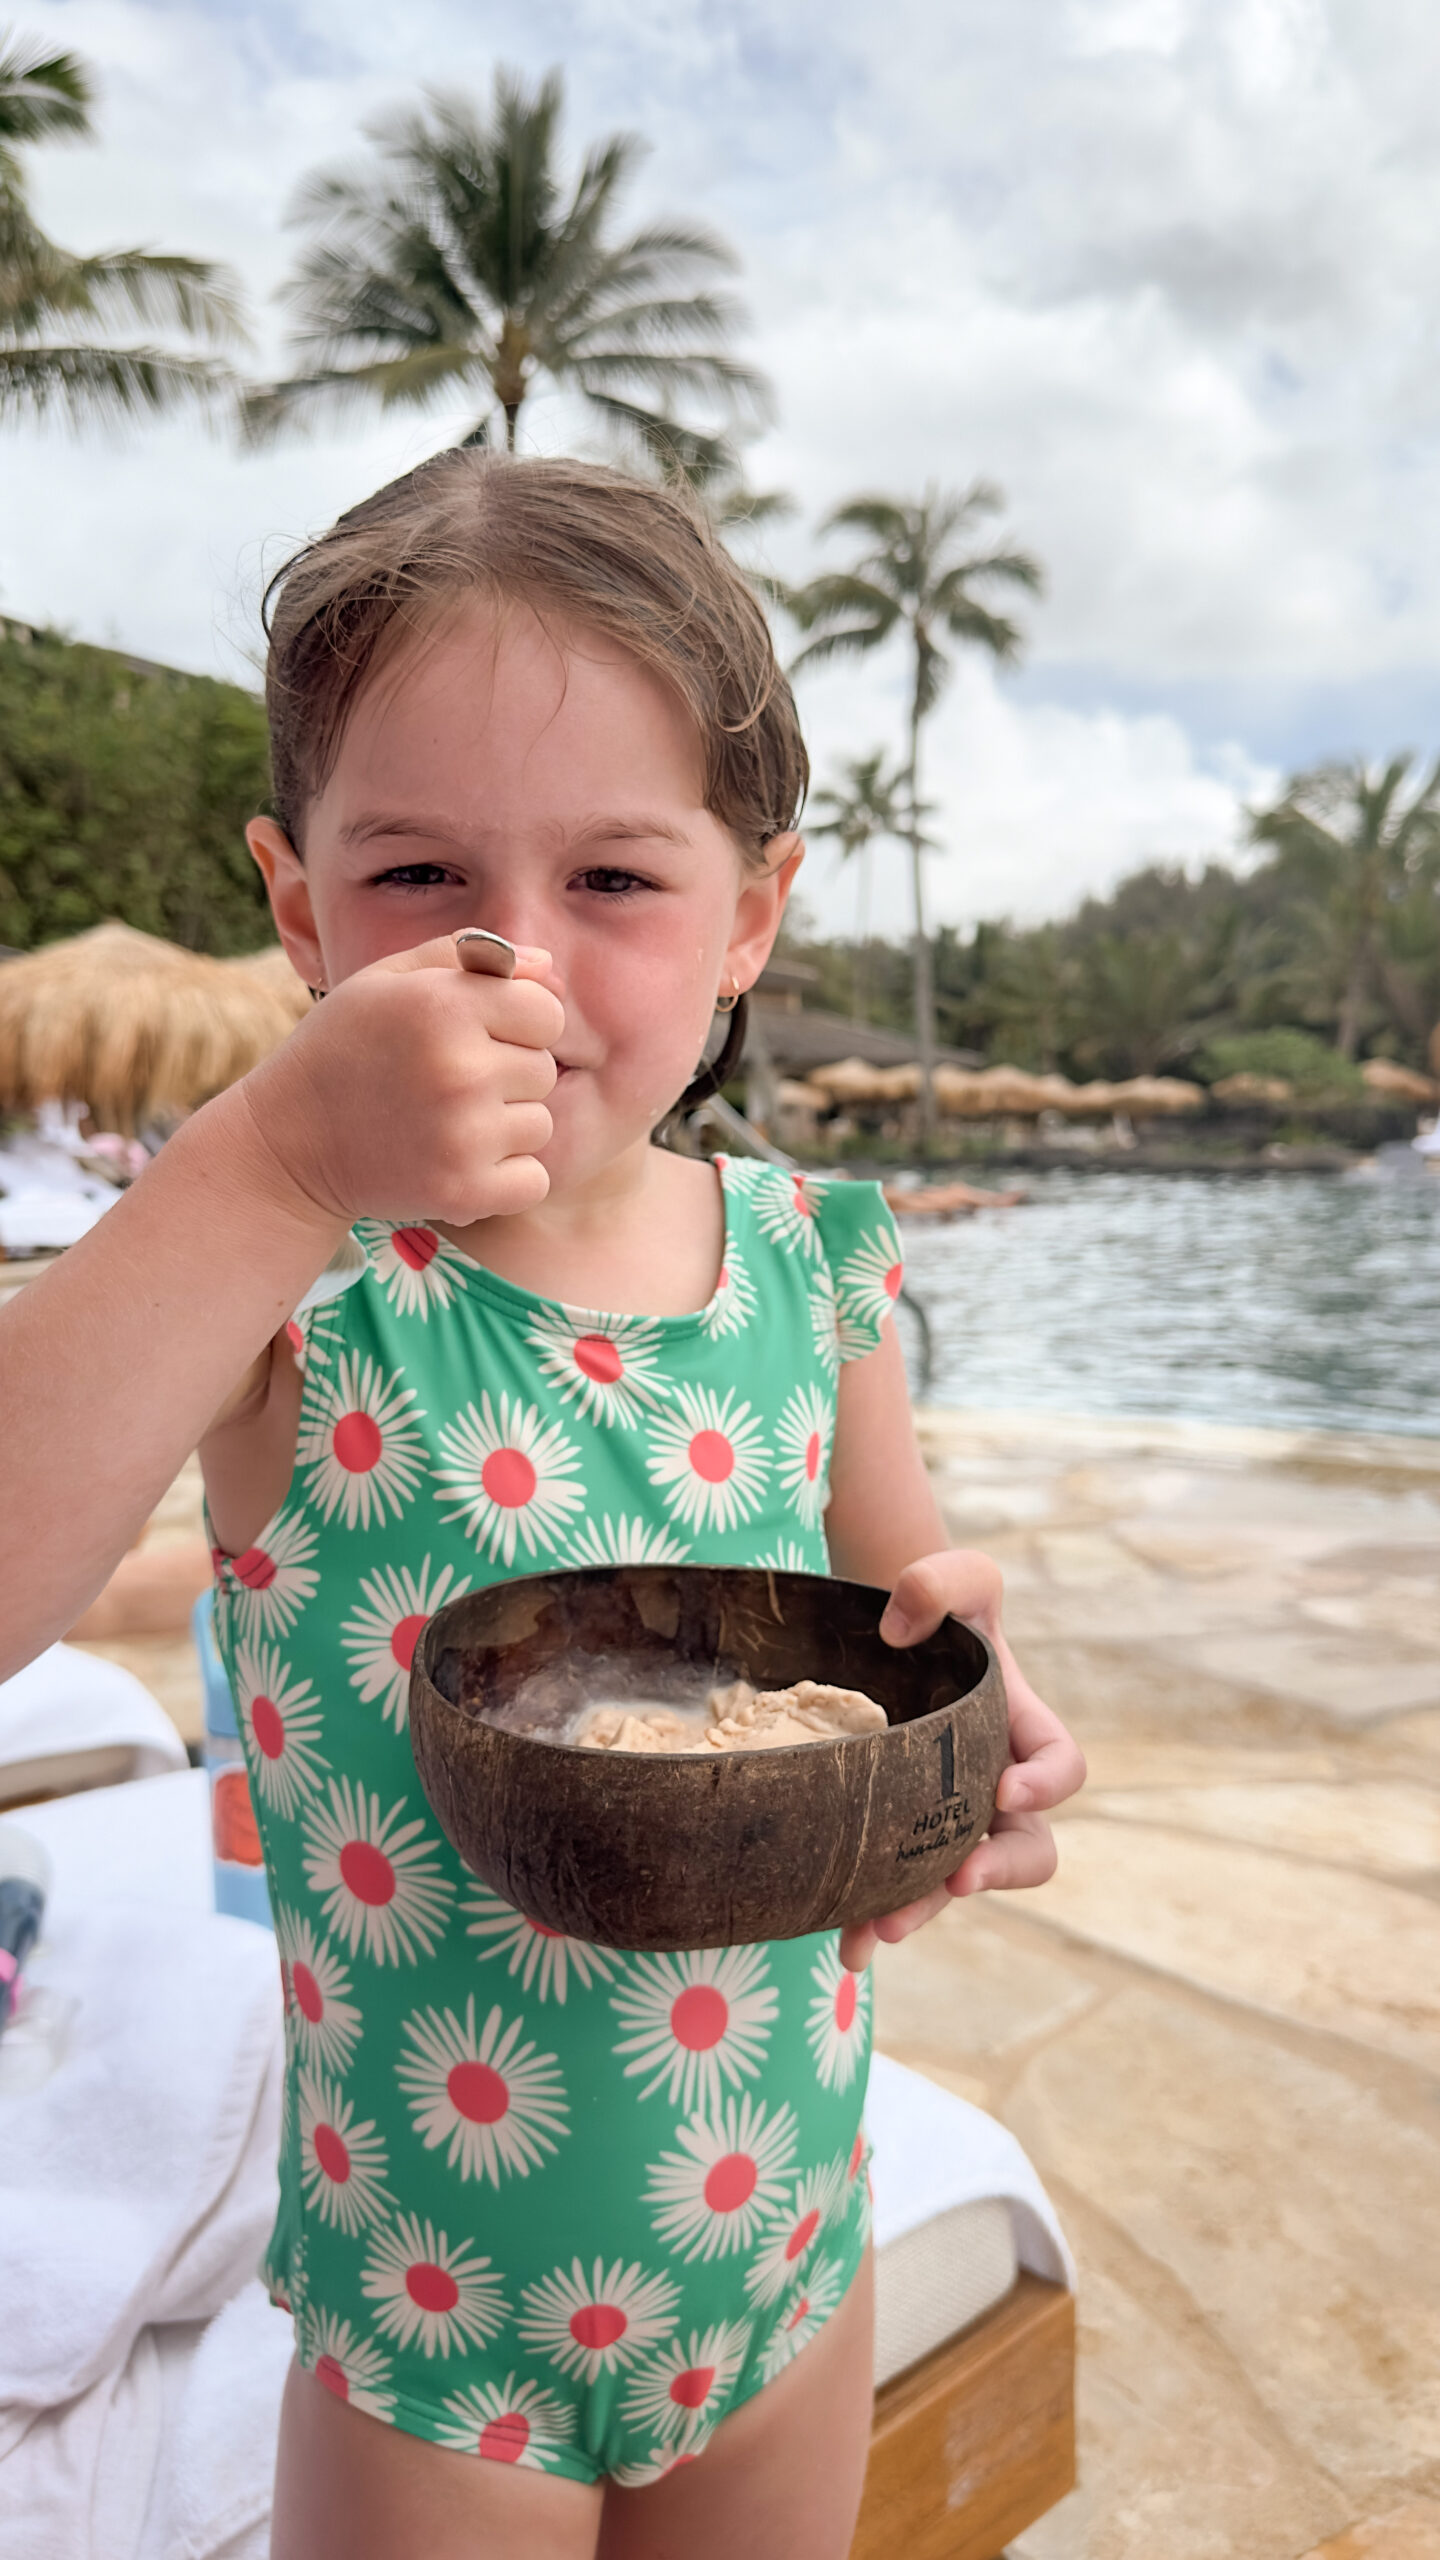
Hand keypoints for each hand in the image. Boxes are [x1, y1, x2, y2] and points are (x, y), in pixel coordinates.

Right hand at [235, 933, 563, 1229]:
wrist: (288, 1144)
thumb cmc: (343, 1051)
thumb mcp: (387, 981)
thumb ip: (466, 958)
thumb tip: (547, 967)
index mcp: (443, 1005)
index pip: (546, 1011)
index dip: (518, 1024)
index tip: (480, 1036)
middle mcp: (459, 1068)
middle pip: (544, 1069)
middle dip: (507, 1075)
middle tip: (447, 1084)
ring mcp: (463, 1135)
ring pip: (539, 1125)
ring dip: (504, 1128)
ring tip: (445, 1123)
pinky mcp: (463, 1192)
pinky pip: (533, 1181)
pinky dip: (504, 1179)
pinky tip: (457, 1162)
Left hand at [839, 1548, 1085, 1971]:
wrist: (882, 1639)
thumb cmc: (931, 1607)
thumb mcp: (949, 1578)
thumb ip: (939, 1580)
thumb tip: (899, 1628)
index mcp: (1020, 1727)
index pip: (1061, 1763)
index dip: (1046, 1781)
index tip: (1008, 1786)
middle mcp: (994, 1784)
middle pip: (1026, 1847)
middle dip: (998, 1871)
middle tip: (960, 1880)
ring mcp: (949, 1818)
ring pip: (957, 1881)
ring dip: (925, 1909)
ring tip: (880, 1930)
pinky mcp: (902, 1839)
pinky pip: (901, 1888)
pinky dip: (873, 1920)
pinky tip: (845, 1946)